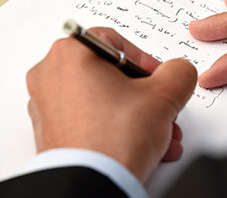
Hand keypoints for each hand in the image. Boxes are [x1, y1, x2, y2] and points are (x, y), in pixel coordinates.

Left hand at [26, 28, 196, 181]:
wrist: (90, 184)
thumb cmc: (115, 139)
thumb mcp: (165, 95)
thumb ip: (179, 72)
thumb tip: (178, 71)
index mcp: (71, 52)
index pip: (117, 42)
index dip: (147, 61)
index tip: (160, 80)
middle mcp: (51, 74)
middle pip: (112, 75)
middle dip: (146, 96)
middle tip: (162, 109)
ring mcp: (47, 105)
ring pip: (105, 100)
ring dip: (138, 115)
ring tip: (160, 134)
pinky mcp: (51, 131)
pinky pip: (92, 120)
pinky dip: (117, 128)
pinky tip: (141, 145)